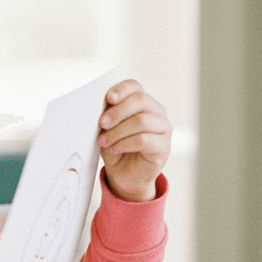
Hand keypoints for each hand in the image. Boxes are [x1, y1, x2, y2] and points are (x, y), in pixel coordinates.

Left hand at [97, 79, 171, 201]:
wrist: (124, 175)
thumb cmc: (115, 148)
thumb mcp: (106, 130)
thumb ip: (106, 116)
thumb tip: (97, 106)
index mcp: (141, 103)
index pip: (134, 86)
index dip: (121, 89)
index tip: (108, 98)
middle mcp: (156, 112)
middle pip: (140, 100)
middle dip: (117, 112)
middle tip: (102, 123)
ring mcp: (163, 128)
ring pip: (141, 120)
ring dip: (118, 131)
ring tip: (104, 141)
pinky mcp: (164, 146)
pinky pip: (144, 139)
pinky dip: (125, 143)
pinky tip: (114, 148)